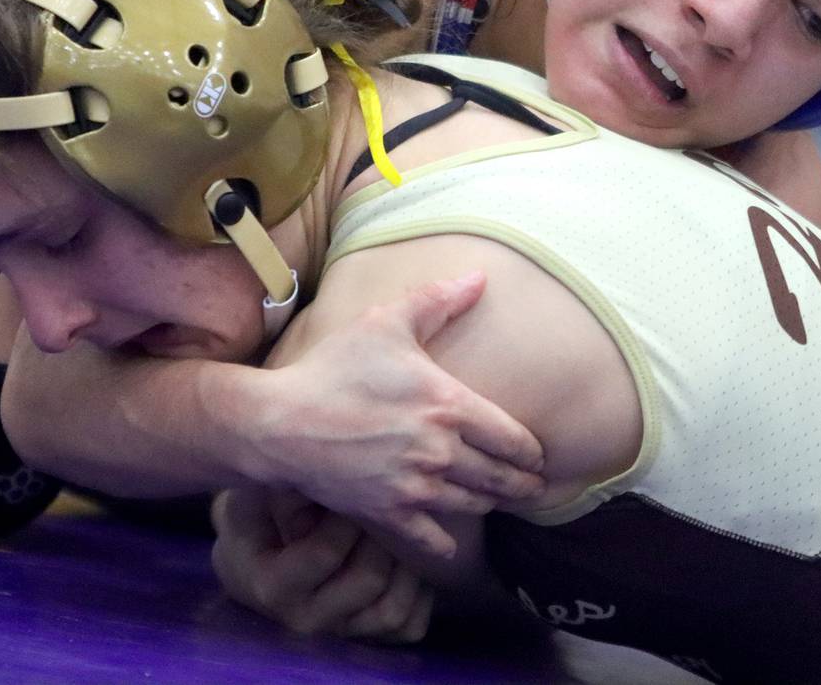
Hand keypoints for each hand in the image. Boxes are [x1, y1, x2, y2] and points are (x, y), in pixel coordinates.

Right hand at [211, 487, 433, 641]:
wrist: (256, 554)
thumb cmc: (257, 518)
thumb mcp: (256, 498)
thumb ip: (286, 493)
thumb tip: (332, 484)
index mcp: (273, 588)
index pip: (325, 553)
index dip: (348, 516)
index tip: (357, 487)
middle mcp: (306, 619)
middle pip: (368, 580)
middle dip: (382, 536)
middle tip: (388, 504)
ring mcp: (338, 632)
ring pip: (393, 609)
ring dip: (407, 564)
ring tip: (406, 529)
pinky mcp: (366, 636)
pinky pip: (408, 626)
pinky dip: (419, 595)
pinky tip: (413, 559)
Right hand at [261, 272, 543, 559]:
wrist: (281, 422)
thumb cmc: (335, 367)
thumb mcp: (386, 323)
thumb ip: (438, 301)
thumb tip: (479, 276)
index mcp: (450, 406)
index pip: (514, 440)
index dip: (532, 453)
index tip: (538, 458)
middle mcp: (441, 451)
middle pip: (501, 479)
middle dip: (523, 485)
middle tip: (533, 489)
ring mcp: (415, 486)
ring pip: (472, 506)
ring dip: (488, 505)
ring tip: (496, 502)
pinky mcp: (388, 513)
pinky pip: (431, 539)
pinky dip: (445, 543)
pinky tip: (451, 541)